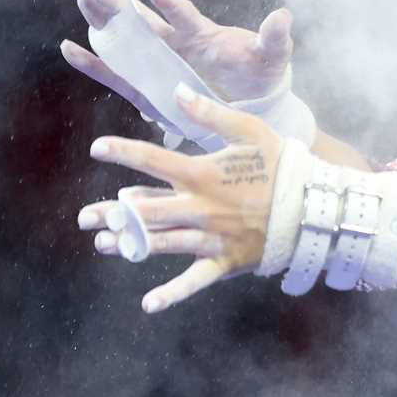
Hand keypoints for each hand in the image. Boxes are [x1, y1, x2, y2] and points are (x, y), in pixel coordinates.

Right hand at [60, 0, 292, 125]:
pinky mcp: (148, 88)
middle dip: (118, 0)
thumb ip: (273, 38)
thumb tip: (283, 16)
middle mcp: (175, 44)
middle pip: (142, 19)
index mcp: (201, 34)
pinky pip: (117, 75)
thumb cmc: (260, 76)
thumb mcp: (271, 57)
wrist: (250, 107)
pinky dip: (94, 63)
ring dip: (103, 22)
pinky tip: (71, 49)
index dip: (169, 3)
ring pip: (124, 40)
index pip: (183, 16)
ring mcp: (159, 64)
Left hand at [78, 83, 284, 313]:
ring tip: (102, 244)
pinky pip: (195, 280)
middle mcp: (201, 208)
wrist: (313, 206)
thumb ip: (211, 113)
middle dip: (113, 213)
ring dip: (130, 245)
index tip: (98, 148)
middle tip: (83, 217)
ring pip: (163, 243)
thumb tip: (177, 91)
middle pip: (148, 211)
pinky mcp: (224, 261)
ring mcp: (211, 238)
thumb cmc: (281, 164)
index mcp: (204, 175)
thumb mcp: (250, 131)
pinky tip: (149, 304)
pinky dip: (173, 294)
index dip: (124, 153)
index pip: (155, 162)